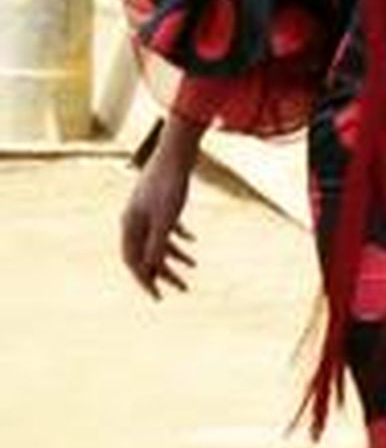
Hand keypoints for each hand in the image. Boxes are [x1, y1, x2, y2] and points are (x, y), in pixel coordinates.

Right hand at [121, 120, 200, 297]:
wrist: (176, 150)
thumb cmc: (170, 183)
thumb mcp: (166, 217)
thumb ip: (157, 243)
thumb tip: (151, 270)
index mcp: (130, 225)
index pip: (133, 262)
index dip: (145, 280)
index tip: (159, 296)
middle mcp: (134, 219)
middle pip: (146, 253)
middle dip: (163, 272)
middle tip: (181, 288)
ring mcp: (146, 209)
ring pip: (157, 240)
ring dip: (174, 255)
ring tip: (193, 266)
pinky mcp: (160, 200)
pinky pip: (166, 226)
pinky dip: (178, 236)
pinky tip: (193, 242)